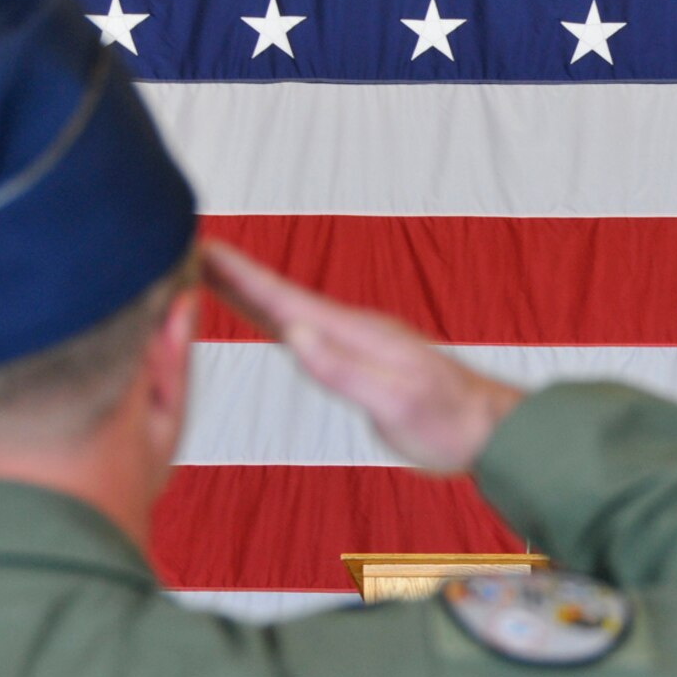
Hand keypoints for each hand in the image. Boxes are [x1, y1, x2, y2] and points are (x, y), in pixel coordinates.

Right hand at [202, 241, 522, 473]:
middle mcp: (352, 331)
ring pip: (291, 311)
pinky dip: (276, 319)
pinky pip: (306, 332)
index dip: (242, 278)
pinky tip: (269, 320)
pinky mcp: (360, 363)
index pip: (287, 300)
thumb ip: (344, 370)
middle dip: (234, 274)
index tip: (202, 249)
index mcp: (356, 335)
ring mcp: (356, 345)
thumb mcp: (396, 404)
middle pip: (281, 297)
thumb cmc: (448, 423)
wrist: (490, 430)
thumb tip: (294, 333)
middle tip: (186, 246)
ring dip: (251, 292)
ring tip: (209, 273)